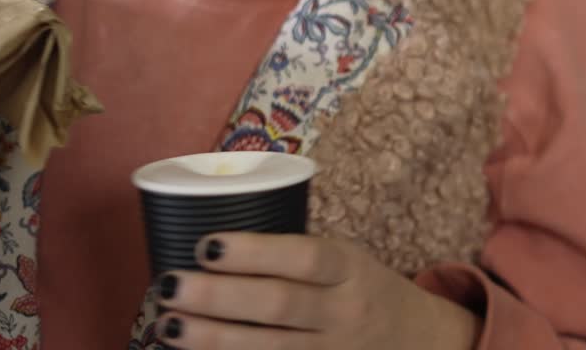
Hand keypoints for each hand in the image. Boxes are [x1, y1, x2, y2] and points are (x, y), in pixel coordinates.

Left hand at [154, 232, 481, 349]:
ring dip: (212, 337)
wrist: (417, 340)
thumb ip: (297, 255)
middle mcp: (344, 310)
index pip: (303, 257)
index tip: (205, 245)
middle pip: (278, 303)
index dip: (253, 252)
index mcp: (351, 268)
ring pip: (268, 346)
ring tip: (168, 324)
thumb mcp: (347, 260)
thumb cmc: (365, 289)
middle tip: (170, 284)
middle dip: (218, 295)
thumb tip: (215, 245)